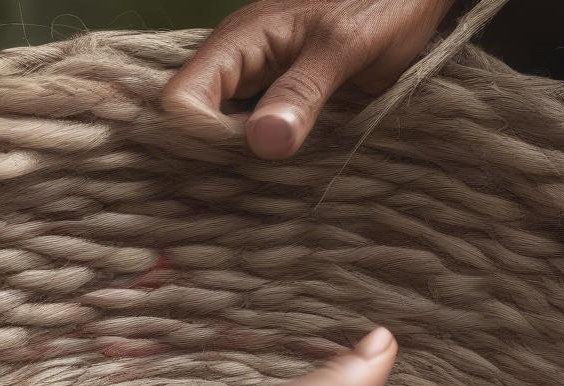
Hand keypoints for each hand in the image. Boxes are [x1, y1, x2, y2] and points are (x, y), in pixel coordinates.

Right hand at [162, 0, 452, 158]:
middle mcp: (238, 70)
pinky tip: (291, 184)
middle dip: (220, 162)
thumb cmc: (382, 4)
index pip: (181, 103)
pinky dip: (269, 168)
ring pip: (224, 142)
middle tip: (266, 185)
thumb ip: (302, 92)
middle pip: (195, 128)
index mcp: (238, 43)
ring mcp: (258, 92)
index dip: (204, 139)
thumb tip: (263, 144)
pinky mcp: (282, 112)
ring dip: (245, 170)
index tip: (251, 158)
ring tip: (279, 190)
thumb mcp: (344, 47)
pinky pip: (258, 146)